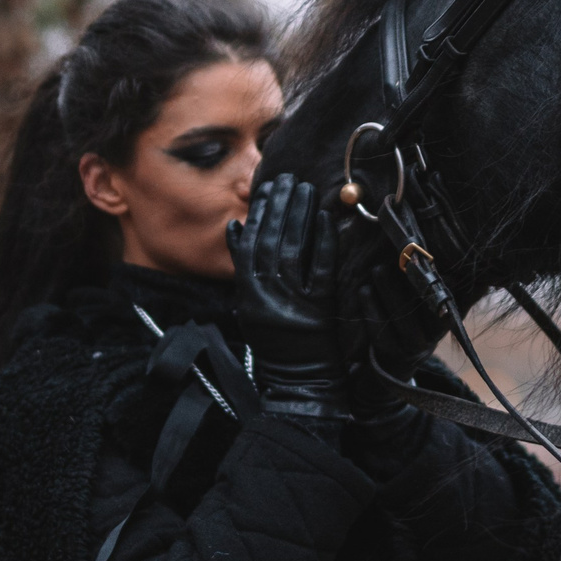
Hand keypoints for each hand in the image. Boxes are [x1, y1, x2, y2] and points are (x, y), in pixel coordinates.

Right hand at [228, 175, 349, 419]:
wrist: (297, 381)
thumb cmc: (273, 340)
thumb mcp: (249, 305)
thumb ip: (242, 267)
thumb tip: (235, 226)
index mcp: (247, 294)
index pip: (250, 244)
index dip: (258, 213)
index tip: (267, 187)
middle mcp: (267, 296)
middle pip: (271, 240)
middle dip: (280, 205)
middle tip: (289, 178)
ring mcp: (293, 302)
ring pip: (294, 249)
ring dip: (299, 215)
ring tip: (305, 189)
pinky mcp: (320, 310)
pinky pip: (321, 269)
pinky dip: (322, 242)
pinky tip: (325, 218)